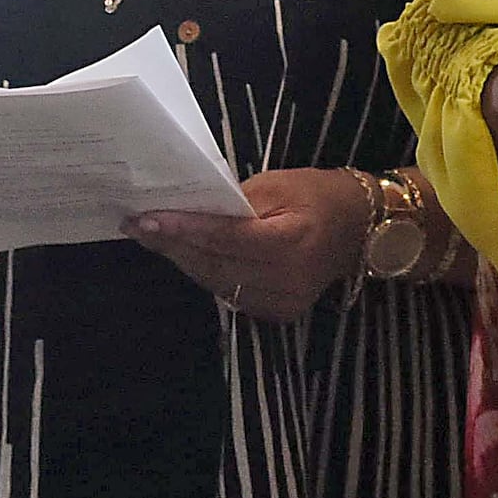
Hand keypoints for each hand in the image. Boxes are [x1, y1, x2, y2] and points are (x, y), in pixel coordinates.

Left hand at [128, 166, 375, 322]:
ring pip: (216, 283)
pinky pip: (229, 293)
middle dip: (173, 245)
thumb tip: (188, 209)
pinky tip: (187, 255)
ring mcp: (282, 302)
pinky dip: (207, 273)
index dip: (183, 229)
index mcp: (292, 242)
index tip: (145, 219)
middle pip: (214, 264)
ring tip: (154, 237)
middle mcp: (287, 279)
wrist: (359, 228)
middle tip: (137, 225)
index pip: (225, 237)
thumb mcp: (277, 184)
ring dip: (184, 260)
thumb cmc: (317, 195)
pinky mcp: (278, 312)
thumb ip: (234, 201)